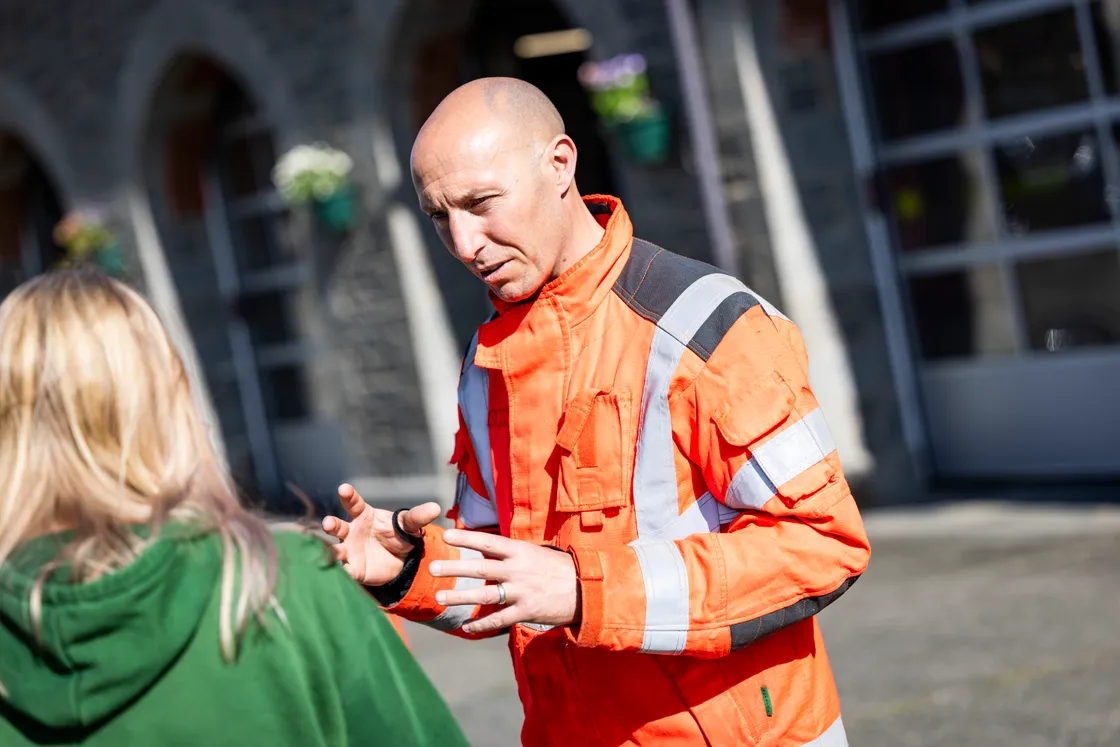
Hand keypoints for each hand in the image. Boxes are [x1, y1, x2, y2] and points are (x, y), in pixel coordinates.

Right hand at [322, 483, 442, 586]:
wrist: (399, 561)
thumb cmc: (398, 535)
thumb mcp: (409, 526)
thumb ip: (418, 517)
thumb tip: (436, 507)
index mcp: (363, 515)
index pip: (353, 503)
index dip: (348, 496)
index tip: (343, 488)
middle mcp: (351, 531)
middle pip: (338, 526)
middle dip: (332, 524)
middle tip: (328, 523)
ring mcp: (349, 550)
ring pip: (336, 549)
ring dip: (332, 550)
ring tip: (333, 552)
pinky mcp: (353, 569)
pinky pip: (345, 571)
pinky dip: (341, 572)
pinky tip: (338, 573)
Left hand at [430, 529, 579, 634]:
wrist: (586, 589)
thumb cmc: (559, 568)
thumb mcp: (537, 553)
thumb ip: (512, 552)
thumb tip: (487, 547)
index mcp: (521, 552)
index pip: (489, 543)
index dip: (467, 538)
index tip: (447, 534)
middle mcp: (518, 571)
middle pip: (480, 569)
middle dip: (454, 568)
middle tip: (432, 567)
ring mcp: (522, 592)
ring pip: (485, 596)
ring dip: (460, 597)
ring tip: (439, 598)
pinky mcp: (527, 612)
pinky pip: (499, 620)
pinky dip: (482, 626)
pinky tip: (466, 628)